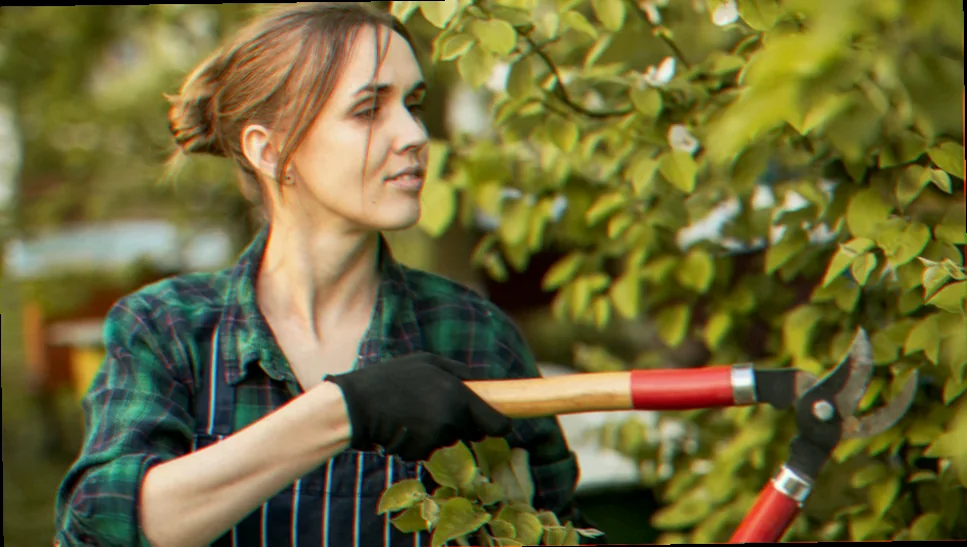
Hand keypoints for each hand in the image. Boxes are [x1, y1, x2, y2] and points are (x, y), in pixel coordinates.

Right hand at [324, 353, 510, 460]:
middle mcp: (451, 419)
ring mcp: (435, 438)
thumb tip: (487, 382)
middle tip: (437, 407)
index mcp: (458, 395)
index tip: (497, 426)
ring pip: (448, 440)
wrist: (356, 405)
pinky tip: (403, 427)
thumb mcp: (428, 362)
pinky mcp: (420, 451)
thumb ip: (460, 373)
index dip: (499, 426)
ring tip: (413, 413)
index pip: (496, 424)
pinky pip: (428, 449)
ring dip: (437, 432)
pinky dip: (419, 442)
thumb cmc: (392, 378)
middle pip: (472, 433)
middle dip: (462, 424)